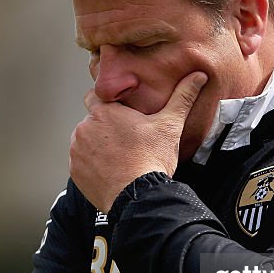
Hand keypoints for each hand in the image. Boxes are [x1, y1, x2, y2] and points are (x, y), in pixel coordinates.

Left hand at [69, 72, 206, 211]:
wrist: (138, 196)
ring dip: (96, 146)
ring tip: (119, 157)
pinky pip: (81, 162)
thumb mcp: (170, 125)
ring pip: (85, 141)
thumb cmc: (152, 159)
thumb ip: (182, 97)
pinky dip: (91, 165)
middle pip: (92, 121)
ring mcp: (77, 150)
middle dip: (104, 128)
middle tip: (125, 140)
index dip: (107, 104)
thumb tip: (198, 76)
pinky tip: (110, 170)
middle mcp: (85, 128)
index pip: (94, 96)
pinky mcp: (75, 171)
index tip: (120, 115)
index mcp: (104, 112)